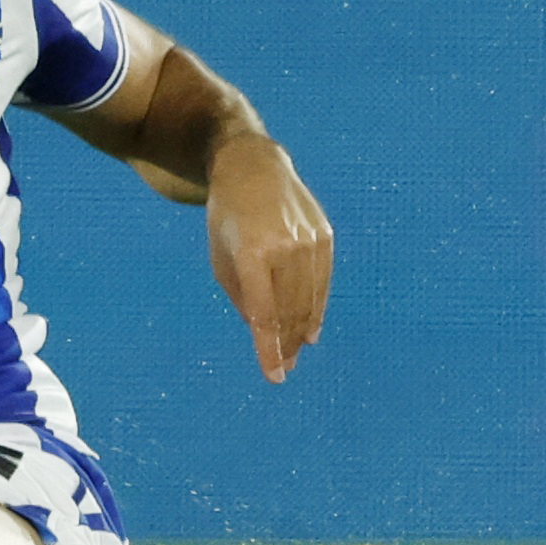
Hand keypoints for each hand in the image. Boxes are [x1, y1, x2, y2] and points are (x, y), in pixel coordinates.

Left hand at [207, 131, 334, 380]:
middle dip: (286, 344)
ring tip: (295, 353)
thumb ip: (241, 296)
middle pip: (290, 310)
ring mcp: (309, 241)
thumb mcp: (221, 257)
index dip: (269, 350)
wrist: (254, 167)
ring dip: (302, 330)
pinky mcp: (324, 236)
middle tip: (284, 368)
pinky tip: (311, 329)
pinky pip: (323, 281)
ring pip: (310, 299)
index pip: (265, 314)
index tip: (275, 377)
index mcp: (253, 254)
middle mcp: (286, 248)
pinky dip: (317, 307)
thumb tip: (263, 329)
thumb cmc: (228, 217)